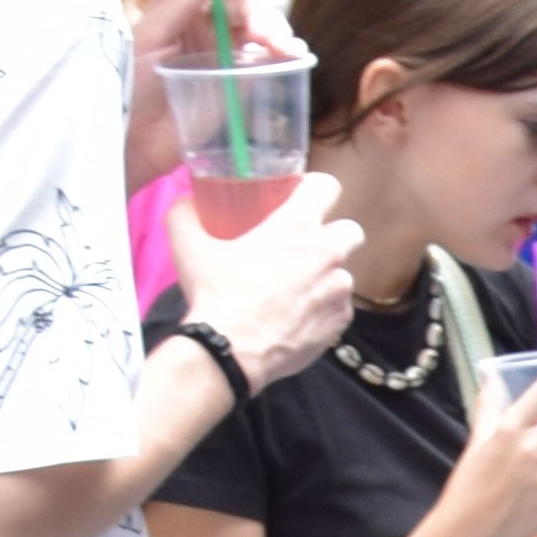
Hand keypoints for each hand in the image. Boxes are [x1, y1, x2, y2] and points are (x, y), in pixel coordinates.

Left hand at [133, 0, 295, 82]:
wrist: (136, 139)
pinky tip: (294, 55)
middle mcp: (208, 24)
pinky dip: (286, 55)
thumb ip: (180, 0)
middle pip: (246, 5)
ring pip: (262, 29)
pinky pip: (269, 61)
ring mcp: (227, 53)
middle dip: (260, 15)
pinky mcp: (242, 83)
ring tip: (281, 50)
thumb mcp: (149, 37)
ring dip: (277, 33)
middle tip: (261, 38)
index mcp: (183, 6)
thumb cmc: (131, 85)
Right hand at [170, 177, 359, 389]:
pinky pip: (339, 308)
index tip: (301, 199)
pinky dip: (323, 309)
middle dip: (333, 235)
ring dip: (325, 277)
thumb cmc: (216, 294)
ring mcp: (339, 290)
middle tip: (305, 247)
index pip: (327, 186)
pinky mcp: (341, 322)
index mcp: (297, 226)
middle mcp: (327, 254)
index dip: (315, 189)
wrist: (230, 351)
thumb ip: (186, 214)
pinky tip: (297, 316)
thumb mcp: (190, 245)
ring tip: (294, 289)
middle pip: (350, 230)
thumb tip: (186, 202)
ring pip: (343, 273)